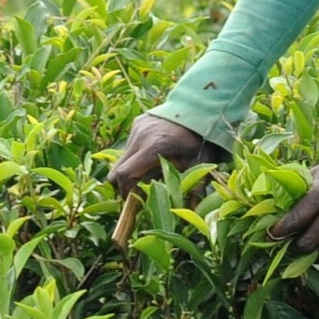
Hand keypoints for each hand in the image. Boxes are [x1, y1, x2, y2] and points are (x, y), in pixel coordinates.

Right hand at [106, 115, 224, 196]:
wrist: (201, 105)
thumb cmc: (202, 136)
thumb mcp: (200, 162)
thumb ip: (194, 187)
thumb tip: (196, 213)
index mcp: (153, 146)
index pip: (125, 174)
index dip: (125, 191)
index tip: (132, 202)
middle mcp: (140, 136)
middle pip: (116, 168)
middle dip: (123, 184)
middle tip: (137, 193)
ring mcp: (137, 127)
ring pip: (121, 157)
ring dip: (130, 169)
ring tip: (149, 174)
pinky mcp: (138, 122)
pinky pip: (129, 145)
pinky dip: (135, 156)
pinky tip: (154, 156)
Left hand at [270, 162, 318, 271]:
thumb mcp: (318, 173)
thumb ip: (300, 189)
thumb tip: (276, 203)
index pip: (294, 219)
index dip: (280, 232)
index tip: (272, 236)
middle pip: (309, 242)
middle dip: (296, 248)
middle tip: (293, 248)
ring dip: (318, 257)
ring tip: (314, 253)